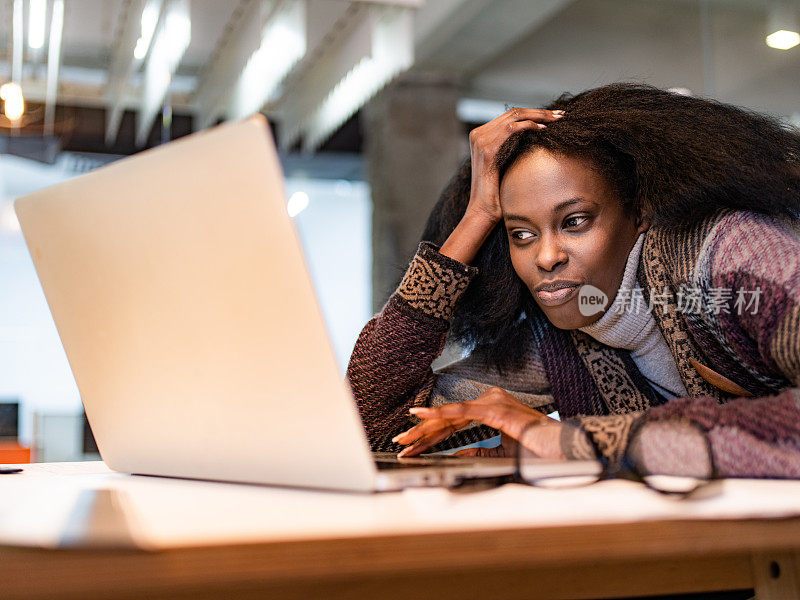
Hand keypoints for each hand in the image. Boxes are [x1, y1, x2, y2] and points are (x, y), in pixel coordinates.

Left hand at [392, 387, 564, 458]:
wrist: (561, 449)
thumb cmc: (538, 449)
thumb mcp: (502, 451)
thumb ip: (480, 450)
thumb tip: (458, 454)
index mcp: (491, 408)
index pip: (454, 423)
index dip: (432, 435)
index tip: (413, 445)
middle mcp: (489, 401)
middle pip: (449, 419)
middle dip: (422, 433)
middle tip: (401, 442)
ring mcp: (492, 402)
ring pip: (450, 416)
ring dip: (425, 429)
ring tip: (405, 437)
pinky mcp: (494, 409)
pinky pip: (461, 412)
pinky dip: (440, 414)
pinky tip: (422, 417)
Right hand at [465, 107, 563, 224]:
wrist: (484, 210)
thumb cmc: (496, 191)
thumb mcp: (504, 162)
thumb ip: (512, 146)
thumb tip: (535, 134)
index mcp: (480, 135)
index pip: (510, 116)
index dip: (533, 113)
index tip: (553, 116)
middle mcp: (478, 134)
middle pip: (513, 113)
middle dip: (539, 112)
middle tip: (560, 115)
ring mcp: (481, 140)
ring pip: (515, 116)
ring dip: (539, 116)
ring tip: (556, 120)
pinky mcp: (487, 149)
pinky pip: (512, 129)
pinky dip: (529, 126)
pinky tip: (543, 129)